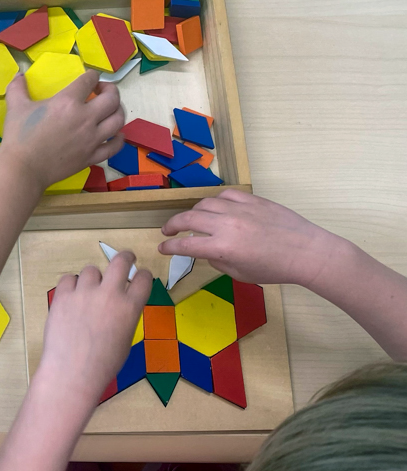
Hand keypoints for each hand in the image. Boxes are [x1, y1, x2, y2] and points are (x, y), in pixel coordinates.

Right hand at [0, 72, 124, 192]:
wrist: (22, 169)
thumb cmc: (19, 137)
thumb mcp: (16, 107)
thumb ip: (17, 88)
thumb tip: (19, 74)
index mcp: (68, 101)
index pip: (90, 80)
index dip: (92, 75)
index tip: (89, 79)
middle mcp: (86, 118)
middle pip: (112, 98)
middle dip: (110, 90)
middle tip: (102, 91)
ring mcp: (92, 139)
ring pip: (118, 120)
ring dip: (118, 111)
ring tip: (110, 110)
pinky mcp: (92, 156)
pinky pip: (115, 146)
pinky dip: (119, 139)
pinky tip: (116, 134)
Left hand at [34, 251, 151, 404]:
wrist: (72, 372)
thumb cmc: (103, 364)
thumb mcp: (125, 339)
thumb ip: (125, 316)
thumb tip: (120, 305)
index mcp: (130, 308)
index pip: (143, 278)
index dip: (142, 275)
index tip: (139, 275)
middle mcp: (109, 294)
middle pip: (121, 261)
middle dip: (126, 257)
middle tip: (126, 258)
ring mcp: (84, 293)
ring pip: (91, 270)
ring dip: (93, 279)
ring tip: (89, 292)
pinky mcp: (62, 296)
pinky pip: (68, 279)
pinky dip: (71, 286)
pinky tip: (71, 297)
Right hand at [159, 190, 341, 286]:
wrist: (308, 252)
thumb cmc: (275, 269)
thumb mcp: (241, 274)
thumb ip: (218, 261)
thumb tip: (208, 251)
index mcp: (222, 248)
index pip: (185, 245)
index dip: (169, 247)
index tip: (162, 248)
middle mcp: (227, 225)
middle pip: (188, 219)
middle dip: (172, 225)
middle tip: (167, 231)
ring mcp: (240, 209)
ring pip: (205, 204)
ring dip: (193, 212)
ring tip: (191, 220)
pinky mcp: (253, 200)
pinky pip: (226, 195)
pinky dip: (215, 202)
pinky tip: (216, 208)